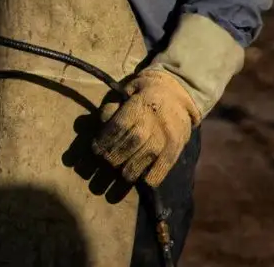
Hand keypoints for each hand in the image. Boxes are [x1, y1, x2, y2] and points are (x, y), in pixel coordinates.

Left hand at [92, 69, 200, 185]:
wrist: (178, 91)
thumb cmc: (144, 92)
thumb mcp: (127, 91)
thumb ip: (113, 106)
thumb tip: (101, 121)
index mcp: (140, 105)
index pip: (120, 125)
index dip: (106, 140)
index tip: (95, 150)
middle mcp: (155, 120)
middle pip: (133, 142)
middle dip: (116, 155)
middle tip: (106, 163)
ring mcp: (168, 134)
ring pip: (149, 155)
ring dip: (133, 168)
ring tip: (123, 175)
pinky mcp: (178, 145)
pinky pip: (167, 163)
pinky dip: (155, 175)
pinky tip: (144, 182)